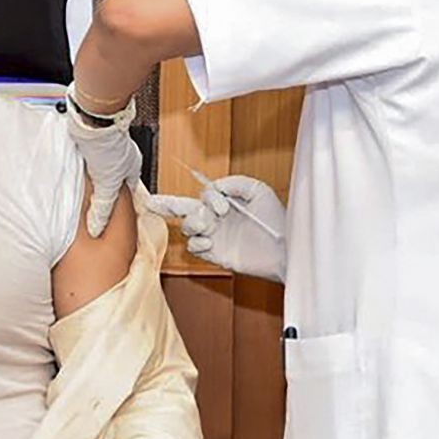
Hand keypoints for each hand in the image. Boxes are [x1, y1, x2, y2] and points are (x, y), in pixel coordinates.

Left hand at [65, 89, 141, 237]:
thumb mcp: (107, 184)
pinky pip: (89, 156)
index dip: (121, 201)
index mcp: (133, 165)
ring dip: (93, 175)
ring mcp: (107, 146)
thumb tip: (97, 226)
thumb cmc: (109, 145)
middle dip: (105, 188)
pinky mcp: (92, 139)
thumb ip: (103, 206)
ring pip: (101, 166)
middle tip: (95, 201)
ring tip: (83, 187)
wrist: (93, 119)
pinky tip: (76, 170)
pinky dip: (84, 164)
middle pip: (114, 177)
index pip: (129, 189)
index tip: (112, 212)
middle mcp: (122, 155)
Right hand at [147, 175, 285, 281]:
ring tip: (205, 224)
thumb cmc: (277, 220)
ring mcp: (216, 238)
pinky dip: (197, 243)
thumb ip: (234, 183)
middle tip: (151, 201)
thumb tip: (213, 187)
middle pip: (185, 209)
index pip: (203, 195)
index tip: (223, 206)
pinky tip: (208, 241)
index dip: (208, 198)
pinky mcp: (217, 255)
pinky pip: (195, 248)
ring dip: (191, 224)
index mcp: (226, 204)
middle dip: (166, 204)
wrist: (287, 249)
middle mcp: (218, 220)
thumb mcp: (258, 190)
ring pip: (188, 228)